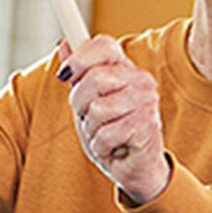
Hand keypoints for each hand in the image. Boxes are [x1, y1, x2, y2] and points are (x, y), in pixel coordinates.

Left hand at [59, 36, 169, 203]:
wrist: (136, 168)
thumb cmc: (113, 133)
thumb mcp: (88, 102)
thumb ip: (78, 74)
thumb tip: (64, 44)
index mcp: (126, 69)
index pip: (103, 45)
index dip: (79, 58)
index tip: (65, 75)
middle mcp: (140, 80)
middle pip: (94, 78)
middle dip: (80, 104)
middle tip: (89, 118)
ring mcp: (146, 102)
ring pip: (98, 108)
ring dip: (92, 129)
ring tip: (104, 134)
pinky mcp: (147, 127)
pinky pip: (106, 134)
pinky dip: (101, 146)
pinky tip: (113, 147)